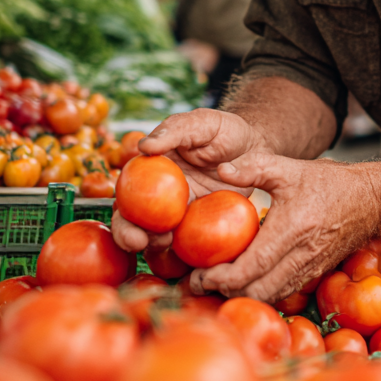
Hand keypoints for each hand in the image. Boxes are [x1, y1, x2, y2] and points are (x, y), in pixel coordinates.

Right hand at [109, 108, 268, 254]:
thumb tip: (145, 146)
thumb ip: (175, 130)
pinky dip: (185, 253)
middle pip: (136, 222)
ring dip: (155, 246)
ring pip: (159, 236)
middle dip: (129, 238)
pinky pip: (190, 243)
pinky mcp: (202, 224)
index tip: (131, 229)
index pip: (128, 196)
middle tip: (139, 244)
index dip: (123, 215)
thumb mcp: (202, 123)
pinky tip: (192, 258)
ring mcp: (182, 212)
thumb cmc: (224, 131)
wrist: (256, 148)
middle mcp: (161, 195)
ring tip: (166, 244)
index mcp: (153, 171)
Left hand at [187, 152, 380, 302]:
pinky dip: (259, 293)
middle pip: (257, 290)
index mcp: (293, 229)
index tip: (200, 273)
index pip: (253, 266)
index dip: (223, 276)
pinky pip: (282, 293)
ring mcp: (309, 269)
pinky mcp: (313, 275)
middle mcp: (302, 256)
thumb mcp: (288, 167)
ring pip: (269, 297)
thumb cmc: (328, 182)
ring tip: (216, 284)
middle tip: (198, 282)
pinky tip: (243, 282)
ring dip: (241, 295)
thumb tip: (221, 170)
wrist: (370, 201)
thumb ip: (254, 166)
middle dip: (225, 291)